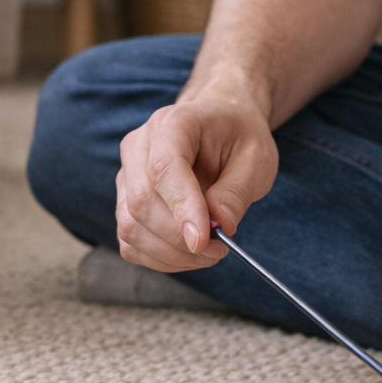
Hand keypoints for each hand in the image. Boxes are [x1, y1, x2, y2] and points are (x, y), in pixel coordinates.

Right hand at [116, 93, 278, 271]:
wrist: (219, 125)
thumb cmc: (238, 137)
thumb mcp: (256, 158)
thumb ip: (237, 191)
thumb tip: (220, 227)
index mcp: (171, 124)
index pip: (163, 168)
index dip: (181, 208)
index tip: (204, 240)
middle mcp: (138, 147)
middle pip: (141, 203)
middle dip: (180, 238)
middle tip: (219, 249)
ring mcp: (126, 176)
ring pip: (132, 228)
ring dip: (172, 253)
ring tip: (209, 251)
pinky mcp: (125, 203)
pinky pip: (131, 243)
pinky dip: (161, 258)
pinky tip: (189, 253)